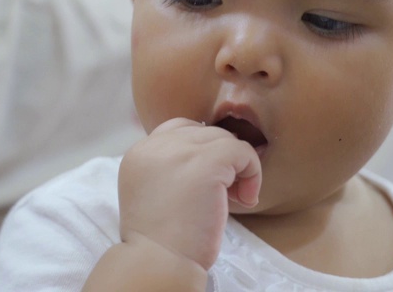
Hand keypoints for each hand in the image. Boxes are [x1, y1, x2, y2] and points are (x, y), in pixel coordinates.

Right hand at [118, 118, 261, 269]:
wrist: (159, 262)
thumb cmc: (163, 240)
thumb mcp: (155, 192)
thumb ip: (172, 168)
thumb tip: (214, 155)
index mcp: (140, 152)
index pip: (180, 130)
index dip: (202, 151)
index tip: (208, 183)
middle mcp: (155, 145)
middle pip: (205, 132)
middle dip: (221, 160)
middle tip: (224, 194)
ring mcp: (180, 150)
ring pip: (226, 138)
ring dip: (238, 166)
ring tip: (235, 198)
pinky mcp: (207, 162)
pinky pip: (243, 150)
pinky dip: (253, 172)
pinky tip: (245, 199)